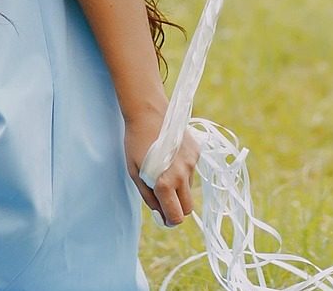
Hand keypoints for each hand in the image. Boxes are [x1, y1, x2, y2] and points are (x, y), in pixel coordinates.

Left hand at [125, 112, 198, 227]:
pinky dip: (183, 171)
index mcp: (165, 183)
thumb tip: (160, 214)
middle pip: (188, 208)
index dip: (170, 221)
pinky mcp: (197, 152)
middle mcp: (182, 175)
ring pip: (189, 188)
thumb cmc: (136, 143)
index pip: (177, 216)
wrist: (148, 113)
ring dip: (179, 188)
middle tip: (164, 200)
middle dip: (177, 208)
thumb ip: (148, 197)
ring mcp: (192, 163)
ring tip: (163, 170)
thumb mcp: (135, 173)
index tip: (163, 217)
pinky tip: (170, 157)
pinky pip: (192, 171)